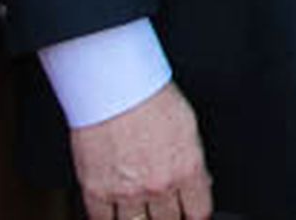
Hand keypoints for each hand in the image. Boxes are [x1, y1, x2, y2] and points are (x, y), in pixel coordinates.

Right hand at [69, 81, 212, 219]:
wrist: (115, 89)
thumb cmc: (152, 98)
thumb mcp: (189, 127)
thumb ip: (193, 161)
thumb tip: (199, 182)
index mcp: (186, 169)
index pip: (198, 211)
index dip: (195, 215)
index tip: (190, 213)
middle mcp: (159, 185)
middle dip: (169, 218)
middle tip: (164, 211)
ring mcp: (126, 192)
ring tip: (141, 214)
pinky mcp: (96, 191)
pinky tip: (114, 216)